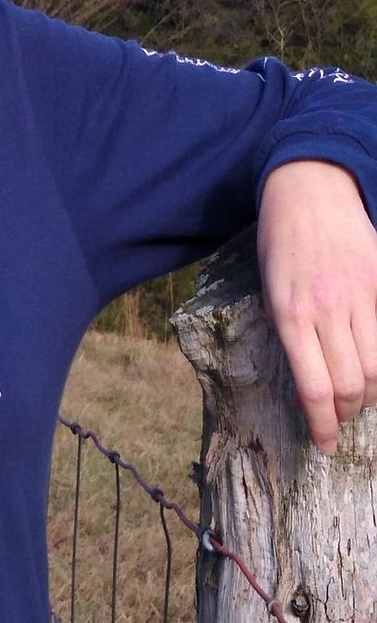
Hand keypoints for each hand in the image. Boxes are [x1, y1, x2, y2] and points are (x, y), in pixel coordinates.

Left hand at [257, 160, 376, 453]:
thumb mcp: (269, 289)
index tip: (323, 444)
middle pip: (353, 386)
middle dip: (347, 413)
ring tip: (358, 399)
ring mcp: (362, 297)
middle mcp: (328, 310)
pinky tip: (375, 370)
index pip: (314, 387)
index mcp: (289, 314)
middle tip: (338, 420)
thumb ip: (290, 332)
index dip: (321, 424)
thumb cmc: (280, 242)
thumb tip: (309, 382)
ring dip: (371, 394)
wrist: (308, 191)